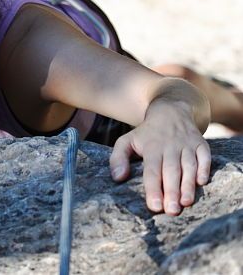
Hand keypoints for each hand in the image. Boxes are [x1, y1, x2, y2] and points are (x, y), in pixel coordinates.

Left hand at [109, 101, 209, 215]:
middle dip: (172, 192)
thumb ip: (118, 159)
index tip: (154, 206)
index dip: (153, 188)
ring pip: (189, 166)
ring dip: (188, 185)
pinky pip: (205, 157)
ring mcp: (187, 145)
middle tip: (171, 211)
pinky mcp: (202, 145)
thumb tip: (117, 178)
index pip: (152, 170)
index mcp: (152, 147)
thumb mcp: (126, 141)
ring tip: (185, 203)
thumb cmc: (145, 134)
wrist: (170, 112)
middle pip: (171, 171)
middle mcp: (170, 146)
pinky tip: (202, 183)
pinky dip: (205, 169)